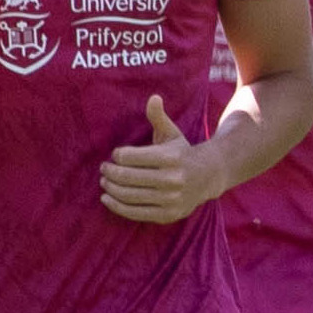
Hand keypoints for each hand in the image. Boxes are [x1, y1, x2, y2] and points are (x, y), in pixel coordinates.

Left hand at [100, 94, 219, 223]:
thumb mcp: (172, 133)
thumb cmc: (182, 152)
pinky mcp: (167, 214)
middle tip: (103, 169)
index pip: (130, 157)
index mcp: (170, 157)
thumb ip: (159, 117)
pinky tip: (107, 198)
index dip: (118, 155)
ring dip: (111, 188)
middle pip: (127, 177)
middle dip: (110, 172)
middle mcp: (171, 179)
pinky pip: (135, 212)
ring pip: (129, 195)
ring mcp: (170, 199)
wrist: (208, 176)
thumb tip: (153, 97)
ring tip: (104, 182)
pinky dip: (117, 206)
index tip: (115, 155)